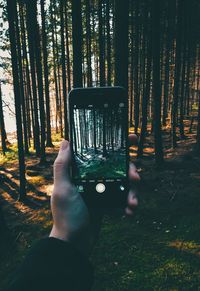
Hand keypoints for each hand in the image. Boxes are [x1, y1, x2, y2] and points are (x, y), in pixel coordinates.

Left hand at [49, 135, 139, 254]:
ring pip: (124, 181)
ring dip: (133, 190)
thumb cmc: (67, 215)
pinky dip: (129, 202)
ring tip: (133, 202)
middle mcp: (94, 177)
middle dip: (130, 169)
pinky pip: (124, 197)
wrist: (75, 242)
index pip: (100, 152)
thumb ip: (62, 166)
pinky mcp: (109, 202)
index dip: (117, 144)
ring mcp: (103, 190)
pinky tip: (130, 211)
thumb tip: (66, 142)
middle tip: (136, 177)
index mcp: (83, 171)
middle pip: (118, 166)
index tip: (131, 139)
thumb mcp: (63, 189)